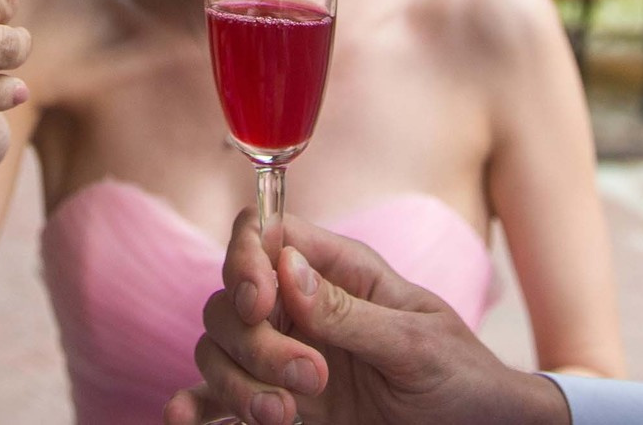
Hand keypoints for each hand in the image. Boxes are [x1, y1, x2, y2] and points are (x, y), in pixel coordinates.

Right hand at [166, 213, 565, 424]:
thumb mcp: (416, 341)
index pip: (267, 235)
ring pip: (219, 349)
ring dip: (234, 382)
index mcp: (340, 272)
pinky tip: (182, 420)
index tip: (256, 301)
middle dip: (254, 341)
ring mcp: (286, 356)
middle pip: (232, 300)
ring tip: (281, 417)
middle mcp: (303, 308)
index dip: (245, 258)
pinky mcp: (279, 403)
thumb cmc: (460, 375)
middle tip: (310, 378)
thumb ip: (350, 310)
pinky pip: (220, 399)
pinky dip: (196, 406)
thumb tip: (286, 267)